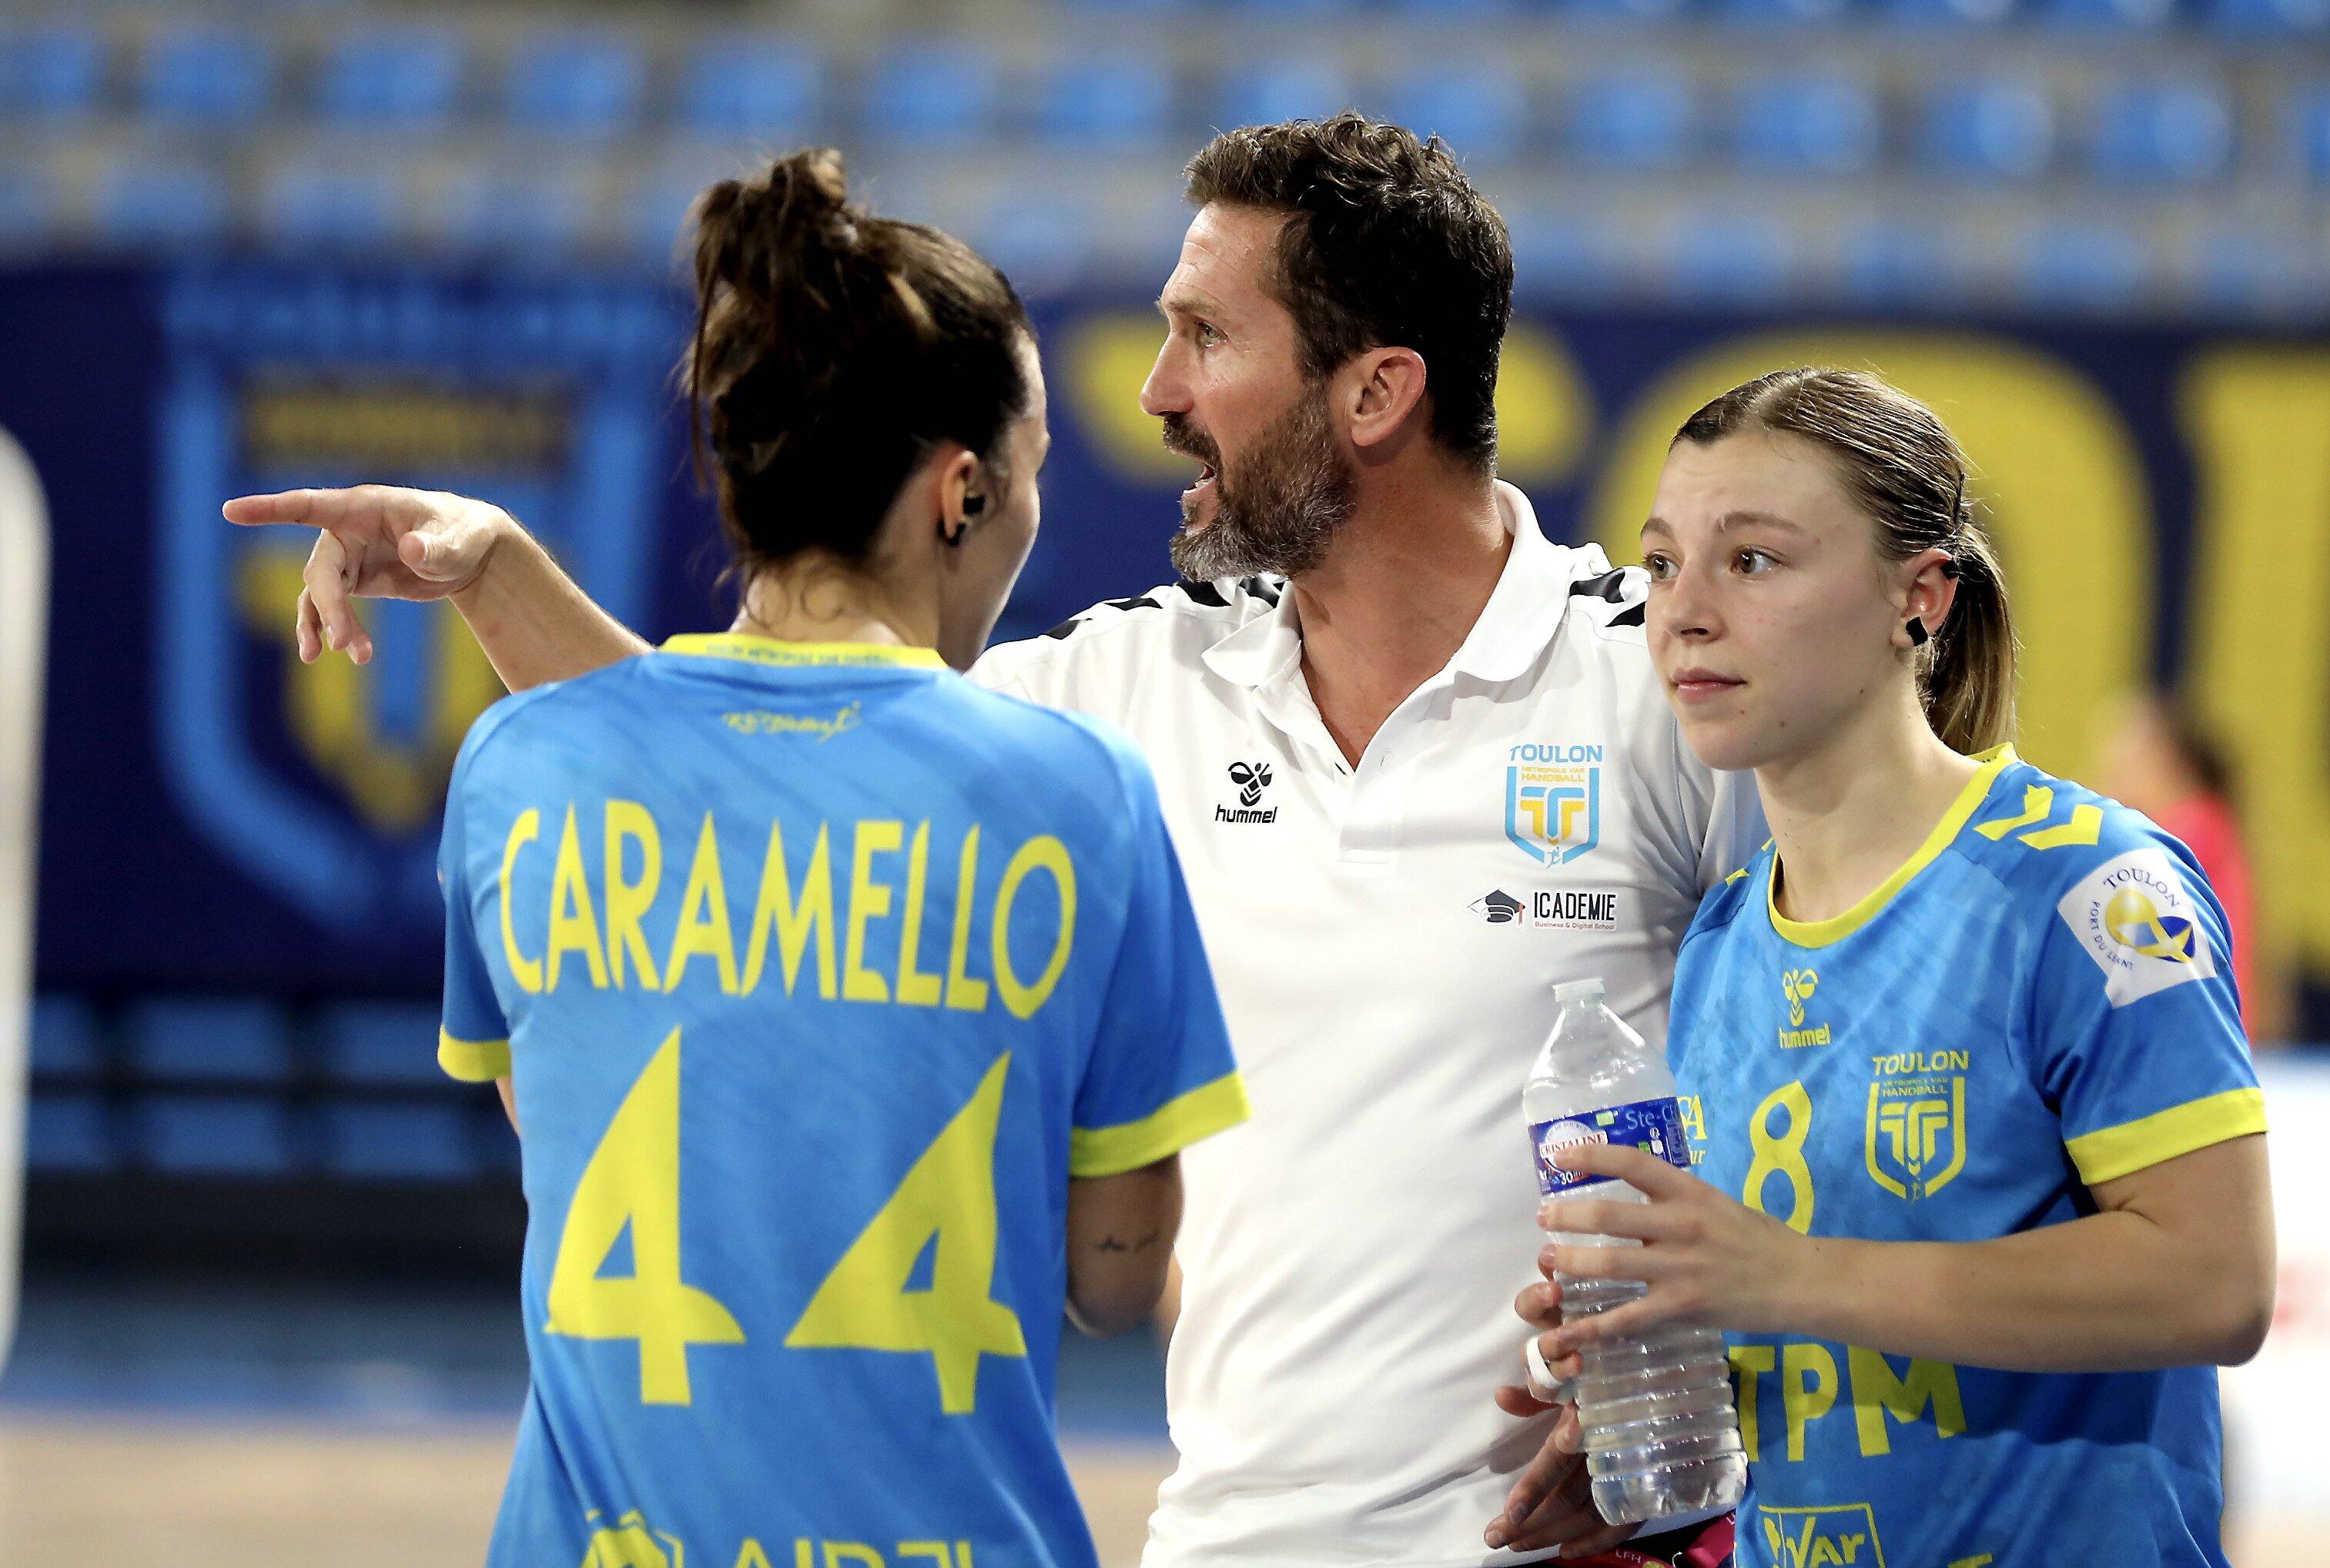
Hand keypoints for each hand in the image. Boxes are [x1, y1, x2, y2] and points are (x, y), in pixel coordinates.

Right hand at [222, 485, 512, 664]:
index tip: (230, 511)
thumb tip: (411, 550)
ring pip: (321, 593)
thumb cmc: (464, 534)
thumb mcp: (457, 541)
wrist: (471, 554)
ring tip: (352, 655)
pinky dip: (329, 629)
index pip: (309, 505)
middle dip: (330, 607)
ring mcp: (347, 557)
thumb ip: (436, 547)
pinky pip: (327, 606)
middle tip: (347, 644)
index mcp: (365, 507)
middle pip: (321, 569)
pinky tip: (333, 653)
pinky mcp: (353, 581)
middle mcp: (347, 530)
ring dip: (330, 625)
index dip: (270, 509)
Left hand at [1486, 1279, 1636, 1556]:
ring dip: (1553, 1535)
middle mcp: (1611, 1448)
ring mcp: (1633, 1471)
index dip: (1532, 1490)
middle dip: (1531, 1524)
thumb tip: (1500, 1397)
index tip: (1508, 1517)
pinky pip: (1624, 1523)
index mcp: (1589, 1417)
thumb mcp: (1574, 1370)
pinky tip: (1568, 1552)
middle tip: (1495, 1537)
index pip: (1557, 1461)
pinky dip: (1596, 1542)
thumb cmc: (1612, 1365)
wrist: (1675, 1367)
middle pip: (1569, 1497)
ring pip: (1591, 1514)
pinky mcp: (1650, 1486)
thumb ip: (1538, 1389)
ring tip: (1518, 1546)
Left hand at [1533, 1143, 1809, 1359]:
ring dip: (1571, 1261)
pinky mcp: (1683, 1306)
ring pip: (1610, 1262)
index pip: (1632, 1161)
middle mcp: (1681, 1224)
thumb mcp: (1716, 1204)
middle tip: (1543, 1217)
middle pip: (1609, 1214)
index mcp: (1690, 1191)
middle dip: (1567, 1215)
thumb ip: (1675, 1202)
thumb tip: (1632, 1198)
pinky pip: (1628, 1318)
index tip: (1558, 1157)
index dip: (1590, 1155)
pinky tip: (1568, 1331)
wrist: (1802, 1280)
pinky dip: (1594, 1327)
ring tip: (1547, 1260)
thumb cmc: (1758, 1240)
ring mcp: (1681, 1267)